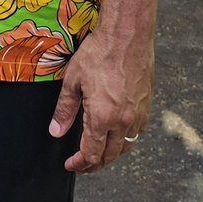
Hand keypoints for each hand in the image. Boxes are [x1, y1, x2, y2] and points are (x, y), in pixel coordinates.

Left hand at [48, 28, 153, 173]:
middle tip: (82, 165)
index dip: (80, 164)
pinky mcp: (146, 106)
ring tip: (98, 154)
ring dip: (111, 155)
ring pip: (126, 147)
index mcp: (102, 117)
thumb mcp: (73, 80)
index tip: (71, 165)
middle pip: (110, 156)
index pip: (91, 154)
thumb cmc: (99, 53)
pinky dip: (125, 140)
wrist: (127, 36)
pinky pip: (137, 133)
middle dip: (94, 165)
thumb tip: (56, 132)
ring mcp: (138, 115)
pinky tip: (117, 134)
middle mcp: (123, 121)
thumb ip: (64, 110)